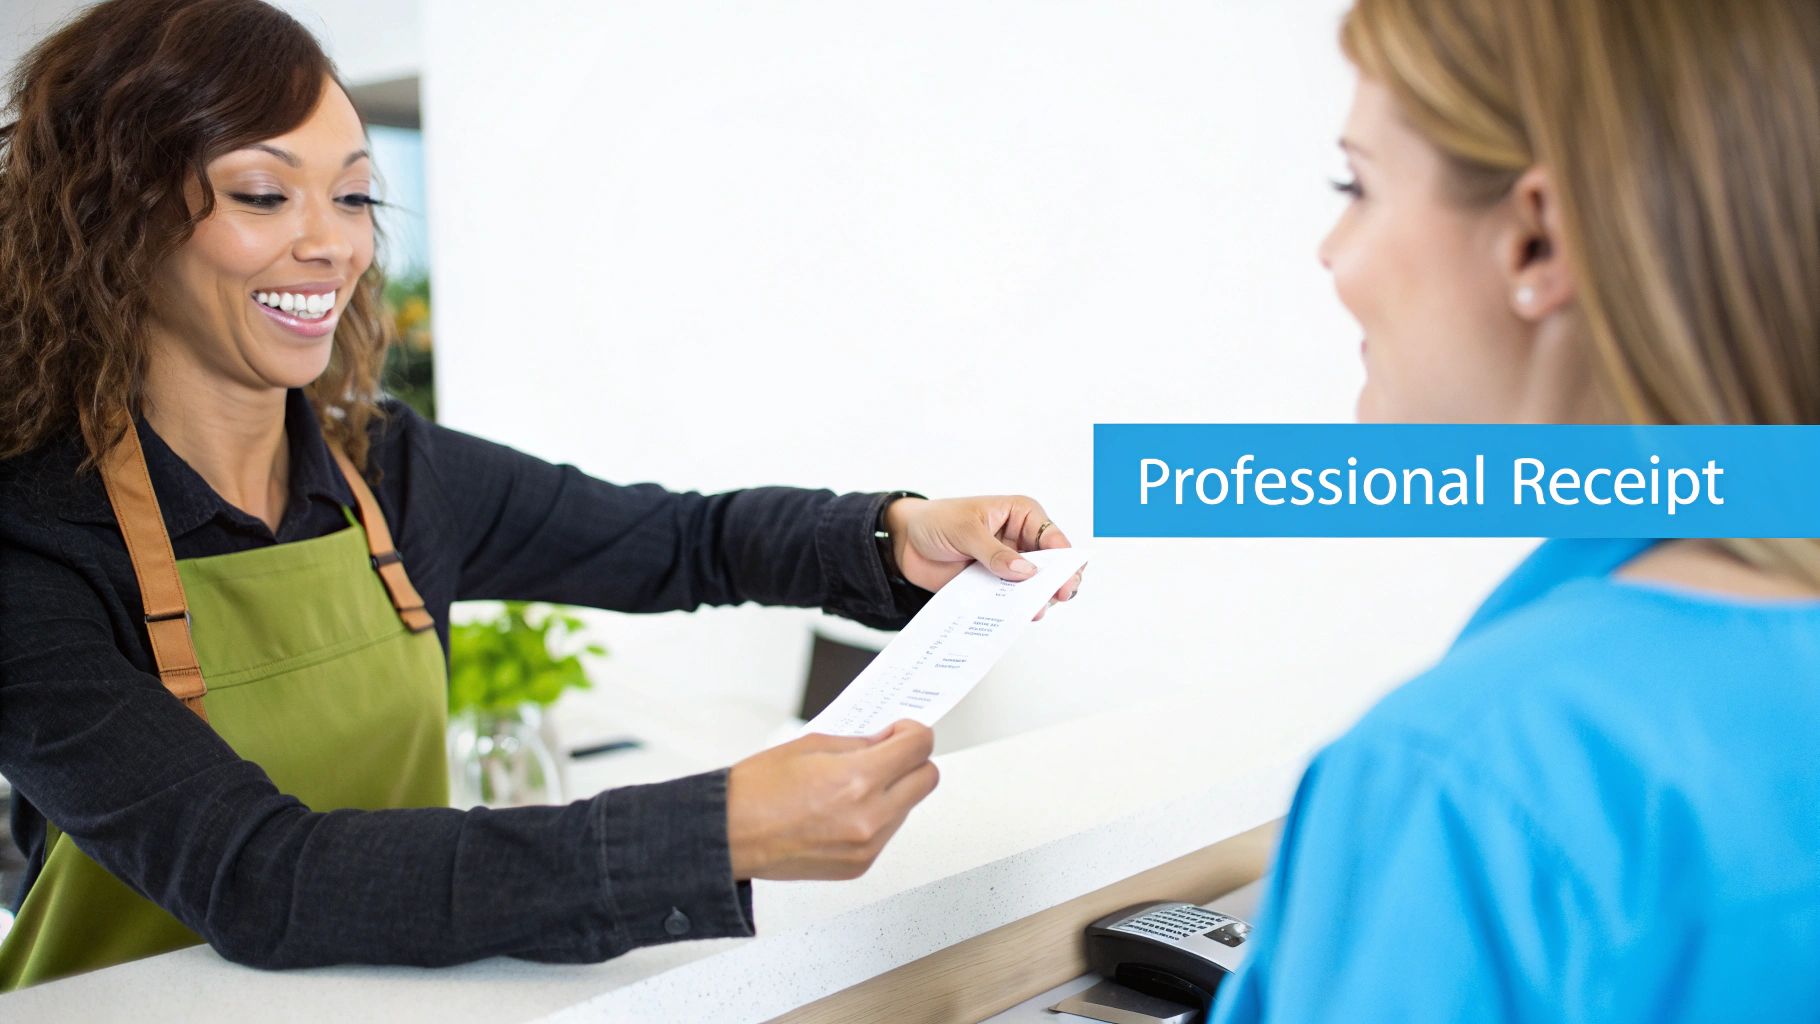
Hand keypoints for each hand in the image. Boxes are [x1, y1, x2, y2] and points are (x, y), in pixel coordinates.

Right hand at [726, 720, 938, 879]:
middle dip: (912, 762)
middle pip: (927, 779)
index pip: (919, 748)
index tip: (902, 732)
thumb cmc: (757, 790)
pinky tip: (844, 811)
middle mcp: (869, 816)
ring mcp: (867, 846)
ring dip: (894, 791)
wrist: (729, 835)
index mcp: (858, 779)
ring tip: (854, 787)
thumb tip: (886, 743)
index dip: (913, 733)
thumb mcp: (810, 745)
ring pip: (908, 808)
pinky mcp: (859, 865)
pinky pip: (887, 834)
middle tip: (888, 754)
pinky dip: (875, 817)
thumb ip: (858, 743)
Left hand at [885, 495, 1084, 615]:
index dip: (1065, 559)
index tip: (1066, 580)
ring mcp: (1008, 567)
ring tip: (1033, 610)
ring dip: (1037, 600)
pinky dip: (1014, 611)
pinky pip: (1011, 603)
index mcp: (1021, 516)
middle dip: (1056, 583)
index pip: (1053, 538)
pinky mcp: (994, 587)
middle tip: (1056, 598)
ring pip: (1035, 588)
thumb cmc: (935, 521)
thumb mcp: (965, 530)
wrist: (904, 543)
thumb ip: (994, 552)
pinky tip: (1014, 617)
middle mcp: (1020, 542)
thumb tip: (1025, 571)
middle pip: (1051, 567)